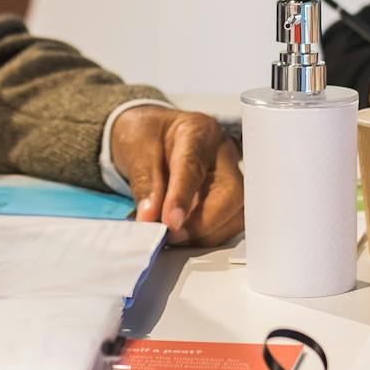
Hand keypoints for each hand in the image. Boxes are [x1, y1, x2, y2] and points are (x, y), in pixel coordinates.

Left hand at [110, 106, 244, 246]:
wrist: (153, 136)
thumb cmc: (148, 135)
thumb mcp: (135, 149)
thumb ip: (144, 182)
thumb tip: (149, 218)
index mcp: (199, 132)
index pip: (194, 166)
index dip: (182, 197)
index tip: (170, 222)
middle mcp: (222, 155)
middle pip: (230, 194)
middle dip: (202, 223)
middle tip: (170, 236)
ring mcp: (229, 178)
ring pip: (234, 215)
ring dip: (202, 234)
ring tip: (170, 237)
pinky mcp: (228, 201)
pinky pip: (226, 226)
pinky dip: (202, 237)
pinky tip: (180, 236)